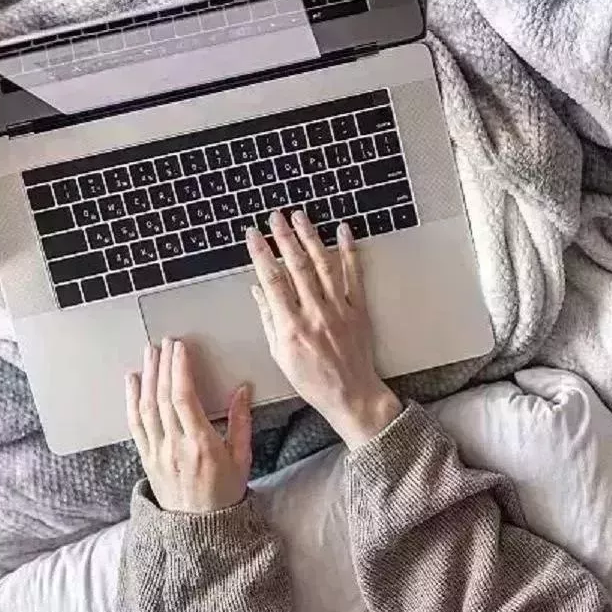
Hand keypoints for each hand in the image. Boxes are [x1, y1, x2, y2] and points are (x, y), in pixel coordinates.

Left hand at [126, 337, 252, 512]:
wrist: (199, 530)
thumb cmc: (224, 494)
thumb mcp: (242, 459)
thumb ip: (241, 424)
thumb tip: (242, 390)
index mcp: (201, 445)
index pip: (184, 398)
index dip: (179, 369)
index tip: (180, 347)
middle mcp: (175, 447)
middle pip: (163, 398)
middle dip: (163, 365)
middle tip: (165, 342)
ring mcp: (157, 453)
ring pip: (147, 407)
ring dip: (147, 376)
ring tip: (149, 353)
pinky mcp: (146, 458)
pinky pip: (135, 425)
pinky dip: (131, 400)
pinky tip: (133, 381)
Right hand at [246, 211, 401, 447]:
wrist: (351, 394)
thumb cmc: (313, 380)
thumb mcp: (280, 355)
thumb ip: (269, 320)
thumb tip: (258, 291)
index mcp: (292, 327)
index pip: (272, 281)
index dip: (261, 254)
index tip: (253, 235)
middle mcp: (315, 314)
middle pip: (297, 267)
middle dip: (284, 237)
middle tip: (275, 217)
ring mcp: (339, 309)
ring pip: (323, 265)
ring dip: (311, 237)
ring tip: (300, 216)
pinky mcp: (358, 309)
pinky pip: (354, 275)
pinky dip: (349, 251)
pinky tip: (343, 231)